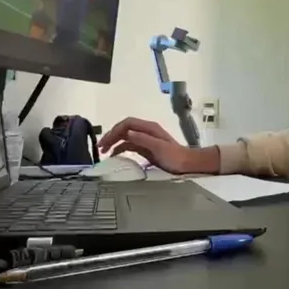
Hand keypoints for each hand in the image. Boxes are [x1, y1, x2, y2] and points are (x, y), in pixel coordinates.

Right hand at [97, 118, 219, 174]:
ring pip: (125, 137)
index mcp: (149, 128)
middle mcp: (146, 131)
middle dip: (111, 136)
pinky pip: (130, 145)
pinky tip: (114, 155)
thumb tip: (127, 132)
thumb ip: (143, 139)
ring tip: (103, 151)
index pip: (127, 123)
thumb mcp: (159, 148)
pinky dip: (120, 149)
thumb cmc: (175, 157)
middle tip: (100, 147)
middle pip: (124, 129)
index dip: (115, 130)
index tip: (106, 142)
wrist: (187, 165)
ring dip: (114, 142)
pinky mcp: (146, 148)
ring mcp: (146, 139)